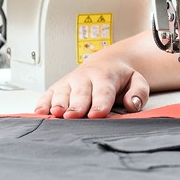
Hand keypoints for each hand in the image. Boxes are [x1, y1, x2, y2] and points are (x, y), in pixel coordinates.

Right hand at [34, 59, 148, 118]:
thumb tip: (132, 104)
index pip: (103, 92)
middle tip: (73, 116)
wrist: (105, 63)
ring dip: (58, 103)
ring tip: (56, 113)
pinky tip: (40, 111)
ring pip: (63, 93)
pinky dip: (43, 102)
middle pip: (80, 94)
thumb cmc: (120, 77)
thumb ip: (139, 92)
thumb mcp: (136, 81)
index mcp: (105, 76)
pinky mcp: (58, 87)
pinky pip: (48, 94)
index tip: (97, 114)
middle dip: (77, 105)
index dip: (100, 103)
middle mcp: (85, 78)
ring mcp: (70, 81)